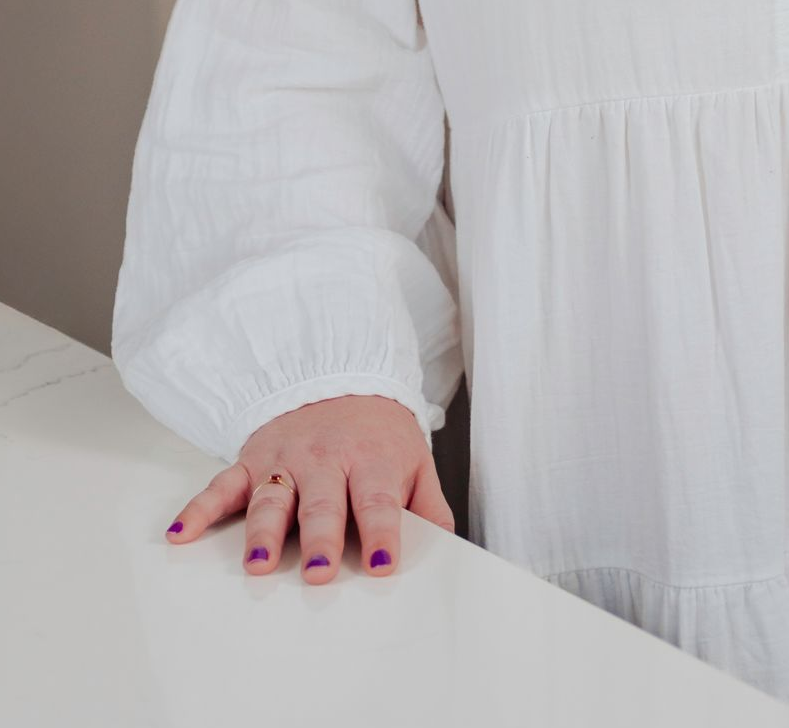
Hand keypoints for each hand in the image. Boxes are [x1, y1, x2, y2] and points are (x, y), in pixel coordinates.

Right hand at [163, 393, 455, 583]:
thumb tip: (447, 551)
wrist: (343, 374)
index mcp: (371, 459)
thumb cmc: (379, 433)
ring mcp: (285, 458)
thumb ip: (429, 507)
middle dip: (320, 538)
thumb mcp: (415, 460)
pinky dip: (199, 509)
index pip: (377, 500)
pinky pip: (221, 484)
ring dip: (261, 532)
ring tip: (256, 565)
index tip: (383, 566)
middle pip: (322, 503)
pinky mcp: (253, 459)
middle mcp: (326, 458)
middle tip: (319, 573)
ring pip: (271, 498)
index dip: (382, 533)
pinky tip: (181, 534)